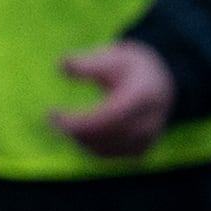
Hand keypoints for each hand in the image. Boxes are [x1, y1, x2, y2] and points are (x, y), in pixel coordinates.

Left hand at [51, 39, 176, 158]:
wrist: (161, 83)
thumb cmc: (130, 66)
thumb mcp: (112, 56)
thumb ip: (88, 62)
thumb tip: (62, 66)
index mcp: (144, 95)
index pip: (113, 115)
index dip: (83, 120)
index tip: (54, 114)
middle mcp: (150, 121)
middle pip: (109, 135)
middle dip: (76, 131)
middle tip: (50, 118)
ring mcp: (148, 138)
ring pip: (108, 149)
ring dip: (79, 140)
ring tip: (59, 124)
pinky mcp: (141, 149)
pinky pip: (112, 155)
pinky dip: (90, 148)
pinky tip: (73, 134)